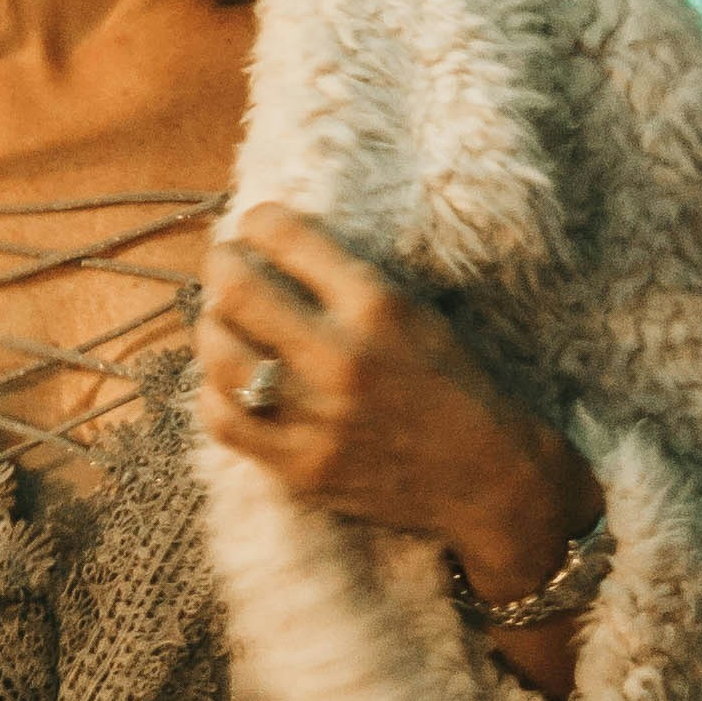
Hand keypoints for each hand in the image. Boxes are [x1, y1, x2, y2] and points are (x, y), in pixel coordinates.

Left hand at [195, 205, 596, 602]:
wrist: (490, 479)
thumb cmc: (457, 386)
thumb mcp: (417, 311)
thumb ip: (349, 282)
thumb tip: (277, 245)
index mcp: (378, 305)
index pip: (286, 237)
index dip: (258, 221)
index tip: (255, 225)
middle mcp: (341, 356)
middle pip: (237, 289)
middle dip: (221, 264)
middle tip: (224, 265)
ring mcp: (317, 416)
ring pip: (219, 354)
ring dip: (211, 327)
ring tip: (220, 321)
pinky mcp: (301, 468)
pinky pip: (224, 420)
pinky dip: (214, 392)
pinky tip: (228, 381)